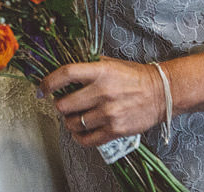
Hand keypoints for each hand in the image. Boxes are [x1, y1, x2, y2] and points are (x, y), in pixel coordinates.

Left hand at [39, 58, 165, 147]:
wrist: (162, 93)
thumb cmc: (136, 77)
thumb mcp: (111, 63)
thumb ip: (90, 66)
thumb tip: (68, 72)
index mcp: (100, 72)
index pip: (66, 74)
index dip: (48, 82)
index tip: (42, 89)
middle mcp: (102, 92)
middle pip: (64, 105)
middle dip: (59, 106)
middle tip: (63, 105)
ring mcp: (108, 113)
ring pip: (73, 124)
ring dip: (70, 122)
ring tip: (75, 117)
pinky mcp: (115, 130)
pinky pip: (87, 139)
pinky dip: (79, 137)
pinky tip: (81, 132)